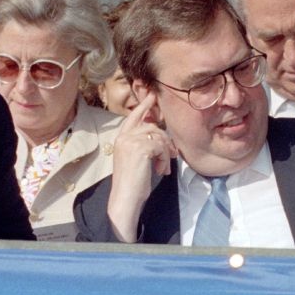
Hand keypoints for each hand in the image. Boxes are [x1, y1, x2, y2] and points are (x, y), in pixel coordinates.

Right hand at [106, 91, 176, 241]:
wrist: (125, 198)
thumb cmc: (132, 183)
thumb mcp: (136, 160)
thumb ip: (144, 145)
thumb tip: (162, 138)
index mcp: (121, 139)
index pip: (133, 117)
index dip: (143, 106)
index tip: (152, 96)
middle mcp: (124, 137)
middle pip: (152, 127)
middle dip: (165, 140)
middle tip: (173, 154)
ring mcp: (131, 142)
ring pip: (159, 137)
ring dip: (166, 153)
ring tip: (164, 168)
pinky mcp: (141, 148)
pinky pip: (161, 147)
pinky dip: (165, 159)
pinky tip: (161, 170)